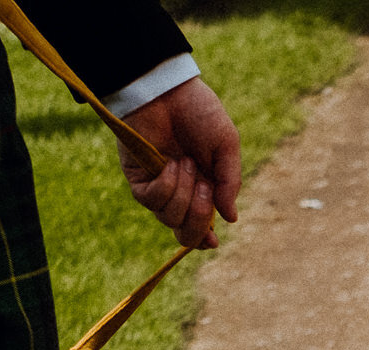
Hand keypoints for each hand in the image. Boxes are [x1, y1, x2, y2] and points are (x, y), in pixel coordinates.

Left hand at [121, 78, 241, 248]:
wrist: (167, 89)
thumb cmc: (199, 112)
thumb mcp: (226, 146)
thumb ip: (230, 183)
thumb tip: (231, 218)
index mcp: (203, 188)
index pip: (199, 226)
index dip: (204, 240)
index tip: (213, 242)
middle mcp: (179, 192)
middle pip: (184, 232)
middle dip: (198, 218)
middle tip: (205, 187)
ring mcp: (157, 186)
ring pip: (169, 218)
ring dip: (183, 193)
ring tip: (186, 163)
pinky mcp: (137, 177)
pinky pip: (151, 199)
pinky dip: (165, 185)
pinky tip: (169, 164)